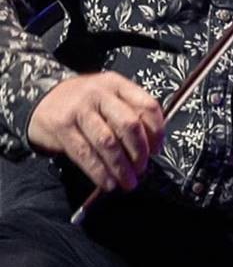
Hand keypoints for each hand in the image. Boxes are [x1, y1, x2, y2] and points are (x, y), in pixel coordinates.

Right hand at [28, 72, 163, 191]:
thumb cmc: (82, 102)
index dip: (156, 131)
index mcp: (117, 84)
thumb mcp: (108, 96)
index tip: (157, 150)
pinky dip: (99, 171)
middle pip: (129, 125)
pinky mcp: (62, 127)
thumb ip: (129, 112)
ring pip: (107, 142)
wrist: (41, 100)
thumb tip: (151, 145)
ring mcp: (80, 109)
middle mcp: (100, 94)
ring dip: (120, 166)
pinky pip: (85, 153)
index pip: (147, 105)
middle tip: (141, 169)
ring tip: (127, 181)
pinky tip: (107, 182)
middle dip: (139, 152)